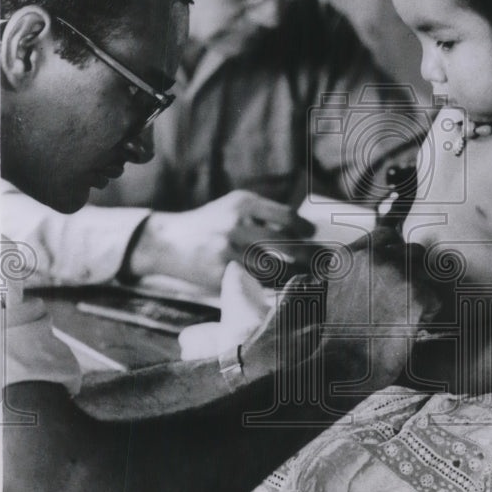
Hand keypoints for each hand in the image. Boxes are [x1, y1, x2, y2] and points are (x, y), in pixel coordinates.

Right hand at [127, 190, 313, 289]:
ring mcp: (228, 250)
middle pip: (286, 244)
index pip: (286, 216)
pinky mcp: (220, 273)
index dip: (304, 229)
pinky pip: (255, 283)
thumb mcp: (232, 209)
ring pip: (274, 267)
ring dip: (294, 275)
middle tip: (323, 263)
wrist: (168, 242)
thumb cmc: (209, 225)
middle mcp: (236, 224)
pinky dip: (271, 287)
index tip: (313, 236)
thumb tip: (303, 232)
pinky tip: (282, 288)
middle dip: (309, 256)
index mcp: (242, 203)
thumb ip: (263, 215)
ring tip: (307, 278)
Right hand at [320, 228, 439, 392]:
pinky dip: (426, 318)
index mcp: (349, 255)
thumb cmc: (342, 338)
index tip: (395, 276)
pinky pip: (435, 300)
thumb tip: (392, 248)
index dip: (397, 253)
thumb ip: (360, 269)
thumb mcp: (339, 292)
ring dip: (419, 297)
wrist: (343, 366)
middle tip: (399, 306)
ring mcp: (395, 272)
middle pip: (413, 251)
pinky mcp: (416, 293)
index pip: (387, 234)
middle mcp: (371, 256)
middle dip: (414, 276)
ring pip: (427, 276)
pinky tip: (406, 332)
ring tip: (399, 321)